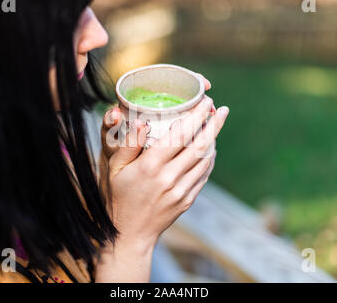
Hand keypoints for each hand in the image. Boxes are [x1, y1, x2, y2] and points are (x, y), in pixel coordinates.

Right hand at [106, 96, 228, 248]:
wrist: (129, 235)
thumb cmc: (117, 198)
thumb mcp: (113, 169)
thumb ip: (128, 144)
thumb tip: (142, 121)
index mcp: (150, 166)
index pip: (180, 134)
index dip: (196, 115)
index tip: (206, 101)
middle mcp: (169, 177)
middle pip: (200, 144)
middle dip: (214, 124)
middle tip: (223, 110)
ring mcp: (181, 190)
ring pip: (206, 159)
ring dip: (214, 140)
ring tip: (216, 125)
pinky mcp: (187, 200)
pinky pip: (204, 175)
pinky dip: (210, 159)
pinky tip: (210, 149)